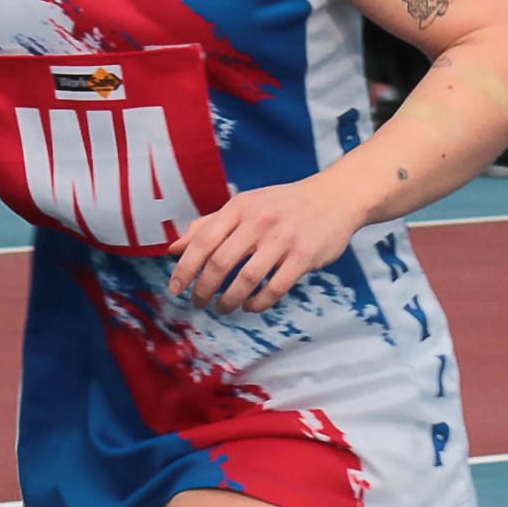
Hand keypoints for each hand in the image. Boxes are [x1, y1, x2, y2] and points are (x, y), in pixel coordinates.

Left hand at [166, 177, 361, 314]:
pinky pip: (275, 288)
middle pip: (220, 263)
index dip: (185, 269)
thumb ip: (208, 226)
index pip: (202, 241)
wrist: (335, 197)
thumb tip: (173, 249)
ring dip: (228, 301)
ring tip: (222, 309)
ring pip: (246, 279)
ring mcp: (283, 239)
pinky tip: (250, 306)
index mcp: (239, 208)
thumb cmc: (282, 205)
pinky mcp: (304, 256)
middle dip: (203, 290)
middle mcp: (258, 221)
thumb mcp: (244, 206)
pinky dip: (258, 303)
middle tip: (198, 304)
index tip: (175, 290)